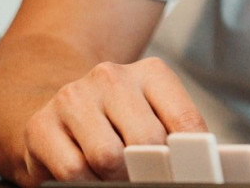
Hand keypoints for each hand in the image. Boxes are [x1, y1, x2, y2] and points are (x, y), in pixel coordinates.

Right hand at [21, 58, 206, 182]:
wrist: (61, 111)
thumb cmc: (119, 121)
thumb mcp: (154, 117)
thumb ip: (178, 134)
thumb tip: (208, 165)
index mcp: (151, 73)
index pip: (185, 121)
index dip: (192, 159)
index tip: (193, 176)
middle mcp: (111, 77)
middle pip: (147, 141)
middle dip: (151, 171)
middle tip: (149, 178)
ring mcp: (74, 97)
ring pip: (108, 157)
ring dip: (115, 179)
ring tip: (116, 176)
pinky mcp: (41, 124)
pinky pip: (73, 171)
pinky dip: (86, 183)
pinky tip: (89, 176)